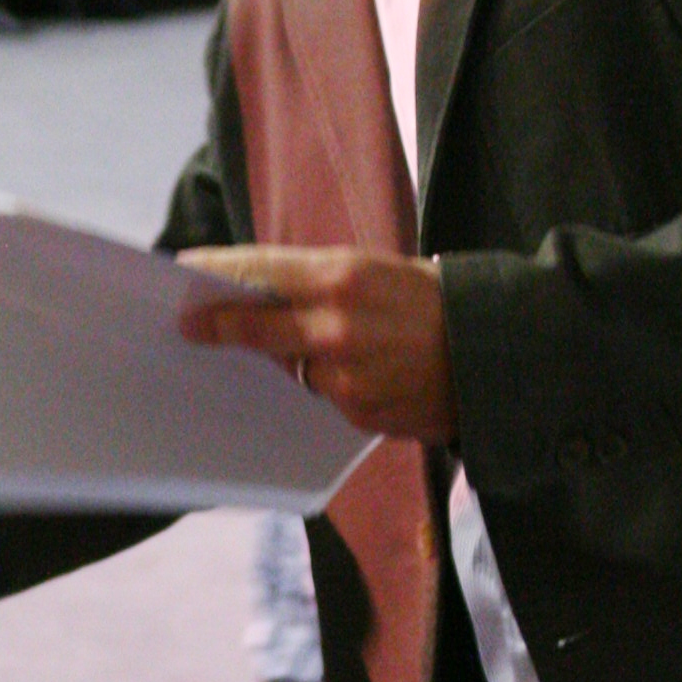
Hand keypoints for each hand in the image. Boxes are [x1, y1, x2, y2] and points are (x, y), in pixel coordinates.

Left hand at [177, 247, 455, 442]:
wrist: (497, 352)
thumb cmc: (433, 303)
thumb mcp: (377, 270)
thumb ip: (317, 281)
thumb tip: (259, 290)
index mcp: (342, 276)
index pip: (260, 271)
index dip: (218, 272)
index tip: (184, 271)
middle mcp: (336, 326)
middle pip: (256, 327)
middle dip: (219, 325)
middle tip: (189, 325)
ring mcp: (345, 374)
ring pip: (293, 367)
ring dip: (297, 359)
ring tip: (342, 344)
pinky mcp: (358, 411)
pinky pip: (325, 397)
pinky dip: (332, 384)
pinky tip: (366, 372)